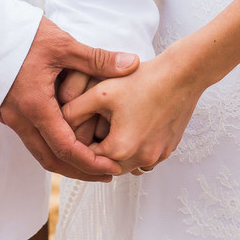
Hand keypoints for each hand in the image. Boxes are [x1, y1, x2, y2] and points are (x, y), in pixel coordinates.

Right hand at [0, 17, 139, 181]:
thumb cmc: (19, 35)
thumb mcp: (62, 45)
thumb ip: (97, 59)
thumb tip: (131, 64)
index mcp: (35, 106)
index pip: (65, 148)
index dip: (90, 163)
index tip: (112, 168)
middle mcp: (20, 118)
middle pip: (51, 159)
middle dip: (80, 171)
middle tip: (107, 173)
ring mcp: (12, 116)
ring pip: (39, 151)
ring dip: (66, 160)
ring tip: (93, 161)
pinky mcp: (9, 110)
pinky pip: (32, 138)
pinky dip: (53, 146)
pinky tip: (70, 138)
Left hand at [61, 42, 203, 174]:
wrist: (183, 74)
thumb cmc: (142, 80)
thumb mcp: (101, 91)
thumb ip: (74, 109)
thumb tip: (56, 121)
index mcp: (120, 149)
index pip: (87, 157)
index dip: (77, 143)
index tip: (73, 128)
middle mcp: (141, 159)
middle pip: (107, 164)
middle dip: (96, 150)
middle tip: (88, 130)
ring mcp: (158, 157)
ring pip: (127, 165)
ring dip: (116, 153)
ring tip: (109, 130)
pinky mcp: (169, 150)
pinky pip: (145, 158)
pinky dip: (135, 150)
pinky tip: (131, 128)